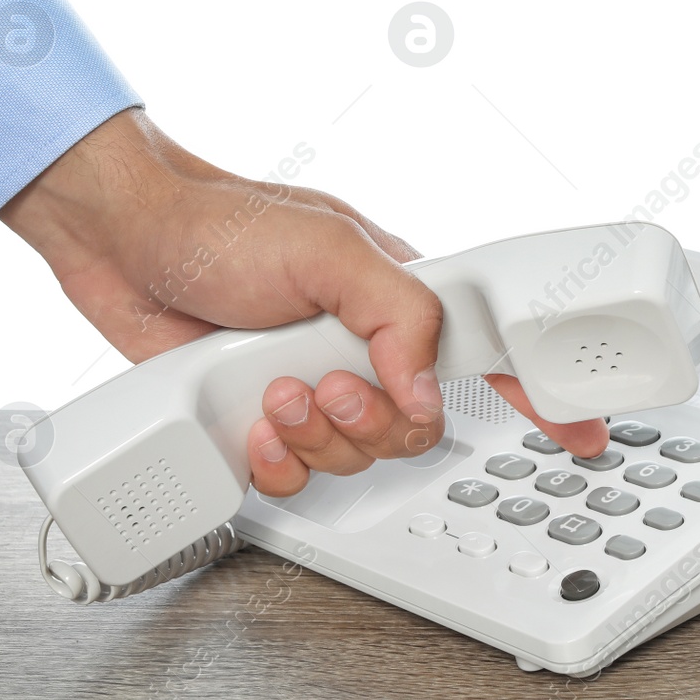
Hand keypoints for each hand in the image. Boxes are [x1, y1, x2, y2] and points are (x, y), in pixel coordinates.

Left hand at [0, 109, 607, 495]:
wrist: (117, 238)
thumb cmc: (219, 222)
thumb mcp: (331, 249)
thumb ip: (400, 317)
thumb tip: (425, 395)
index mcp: (399, 299)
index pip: (490, 352)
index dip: (538, 397)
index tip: (581, 433)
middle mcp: (363, 347)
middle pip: (416, 426)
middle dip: (373, 420)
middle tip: (330, 383)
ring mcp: (312, 384)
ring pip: (357, 456)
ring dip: (316, 436)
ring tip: (276, 391)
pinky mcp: (261, 418)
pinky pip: (295, 477)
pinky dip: (275, 462)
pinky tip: (252, 424)